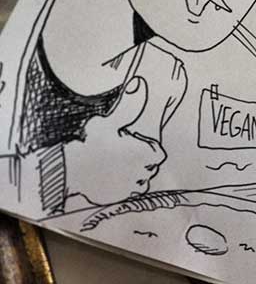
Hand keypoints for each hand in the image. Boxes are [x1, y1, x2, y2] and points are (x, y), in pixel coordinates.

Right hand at [64, 76, 165, 205]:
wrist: (68, 171)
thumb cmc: (90, 145)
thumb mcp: (108, 122)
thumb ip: (128, 106)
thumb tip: (139, 84)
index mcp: (143, 154)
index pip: (158, 153)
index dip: (150, 149)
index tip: (139, 145)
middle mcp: (141, 173)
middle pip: (151, 167)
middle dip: (142, 161)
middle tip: (124, 155)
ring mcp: (130, 187)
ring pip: (141, 181)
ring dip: (134, 174)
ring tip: (117, 166)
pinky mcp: (119, 198)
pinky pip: (128, 193)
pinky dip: (124, 187)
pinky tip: (112, 178)